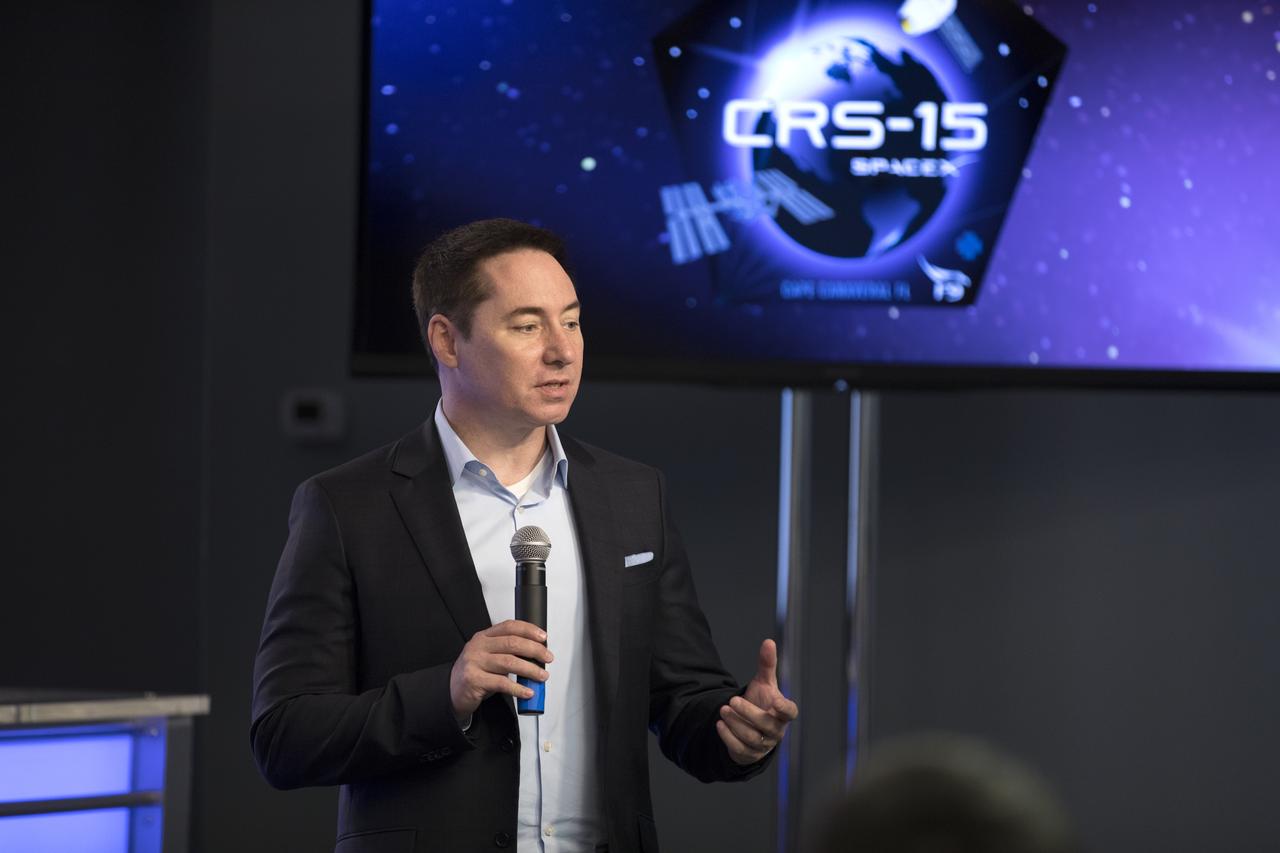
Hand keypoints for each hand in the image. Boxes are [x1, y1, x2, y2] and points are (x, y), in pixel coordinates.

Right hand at [450, 620, 552, 717]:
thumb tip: (536, 655)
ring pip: (509, 662)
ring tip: (542, 676)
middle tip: (547, 658)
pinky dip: (519, 688)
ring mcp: (475, 662)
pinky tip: (528, 691)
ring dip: (530, 670)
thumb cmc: (475, 673)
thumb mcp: (487, 656)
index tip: (543, 637)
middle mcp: (478, 647)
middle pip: (512, 643)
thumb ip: (506, 652)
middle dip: (534, 650)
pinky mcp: (474, 680)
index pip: (509, 626)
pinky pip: (502, 683)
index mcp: (484, 637)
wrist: (452, 691)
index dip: (529, 630)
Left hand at [716, 638, 798, 765]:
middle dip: (747, 713)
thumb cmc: (762, 702)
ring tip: (722, 710)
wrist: (750, 726)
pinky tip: (720, 724)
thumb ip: (767, 664)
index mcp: (782, 713)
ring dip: (735, 724)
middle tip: (732, 701)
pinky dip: (728, 737)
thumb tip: (768, 641)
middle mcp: (776, 730)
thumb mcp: (764, 683)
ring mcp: (764, 744)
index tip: (775, 701)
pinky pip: (740, 749)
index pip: (790, 712)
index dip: (784, 708)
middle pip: (766, 724)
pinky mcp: (750, 754)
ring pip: (751, 737)